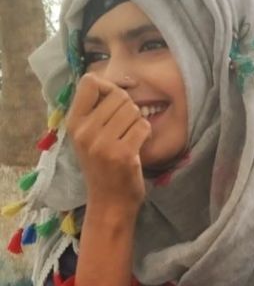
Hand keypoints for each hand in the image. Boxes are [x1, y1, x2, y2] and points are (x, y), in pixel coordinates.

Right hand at [66, 74, 150, 211]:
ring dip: (138, 121)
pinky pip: (143, 126)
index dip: (109, 86)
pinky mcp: (122, 154)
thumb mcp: (88, 136)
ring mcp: (102, 144)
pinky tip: (138, 146)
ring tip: (130, 138)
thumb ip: (97, 110)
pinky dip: (147, 134)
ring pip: (133, 110)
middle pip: (119, 96)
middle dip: (129, 108)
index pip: (90, 82)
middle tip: (126, 127)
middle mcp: (84, 131)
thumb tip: (122, 82)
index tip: (116, 101)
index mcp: (73, 123)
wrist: (109, 203)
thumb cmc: (103, 166)